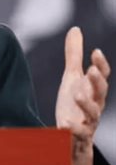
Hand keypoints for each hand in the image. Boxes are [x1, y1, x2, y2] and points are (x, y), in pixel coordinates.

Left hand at [55, 26, 110, 164]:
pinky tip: (64, 125)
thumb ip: (74, 55)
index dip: (101, 65)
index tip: (95, 51)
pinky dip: (71, 130)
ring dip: (86, 104)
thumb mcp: (72, 77)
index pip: (101, 76)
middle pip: (101, 93)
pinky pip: (77, 134)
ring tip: (76, 94)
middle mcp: (94, 105)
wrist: (72, 134)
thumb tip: (75, 29)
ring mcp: (87, 121)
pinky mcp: (77, 136)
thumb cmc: (75, 103)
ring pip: (92, 114)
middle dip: (97, 82)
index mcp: (93, 90)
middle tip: (89, 71)